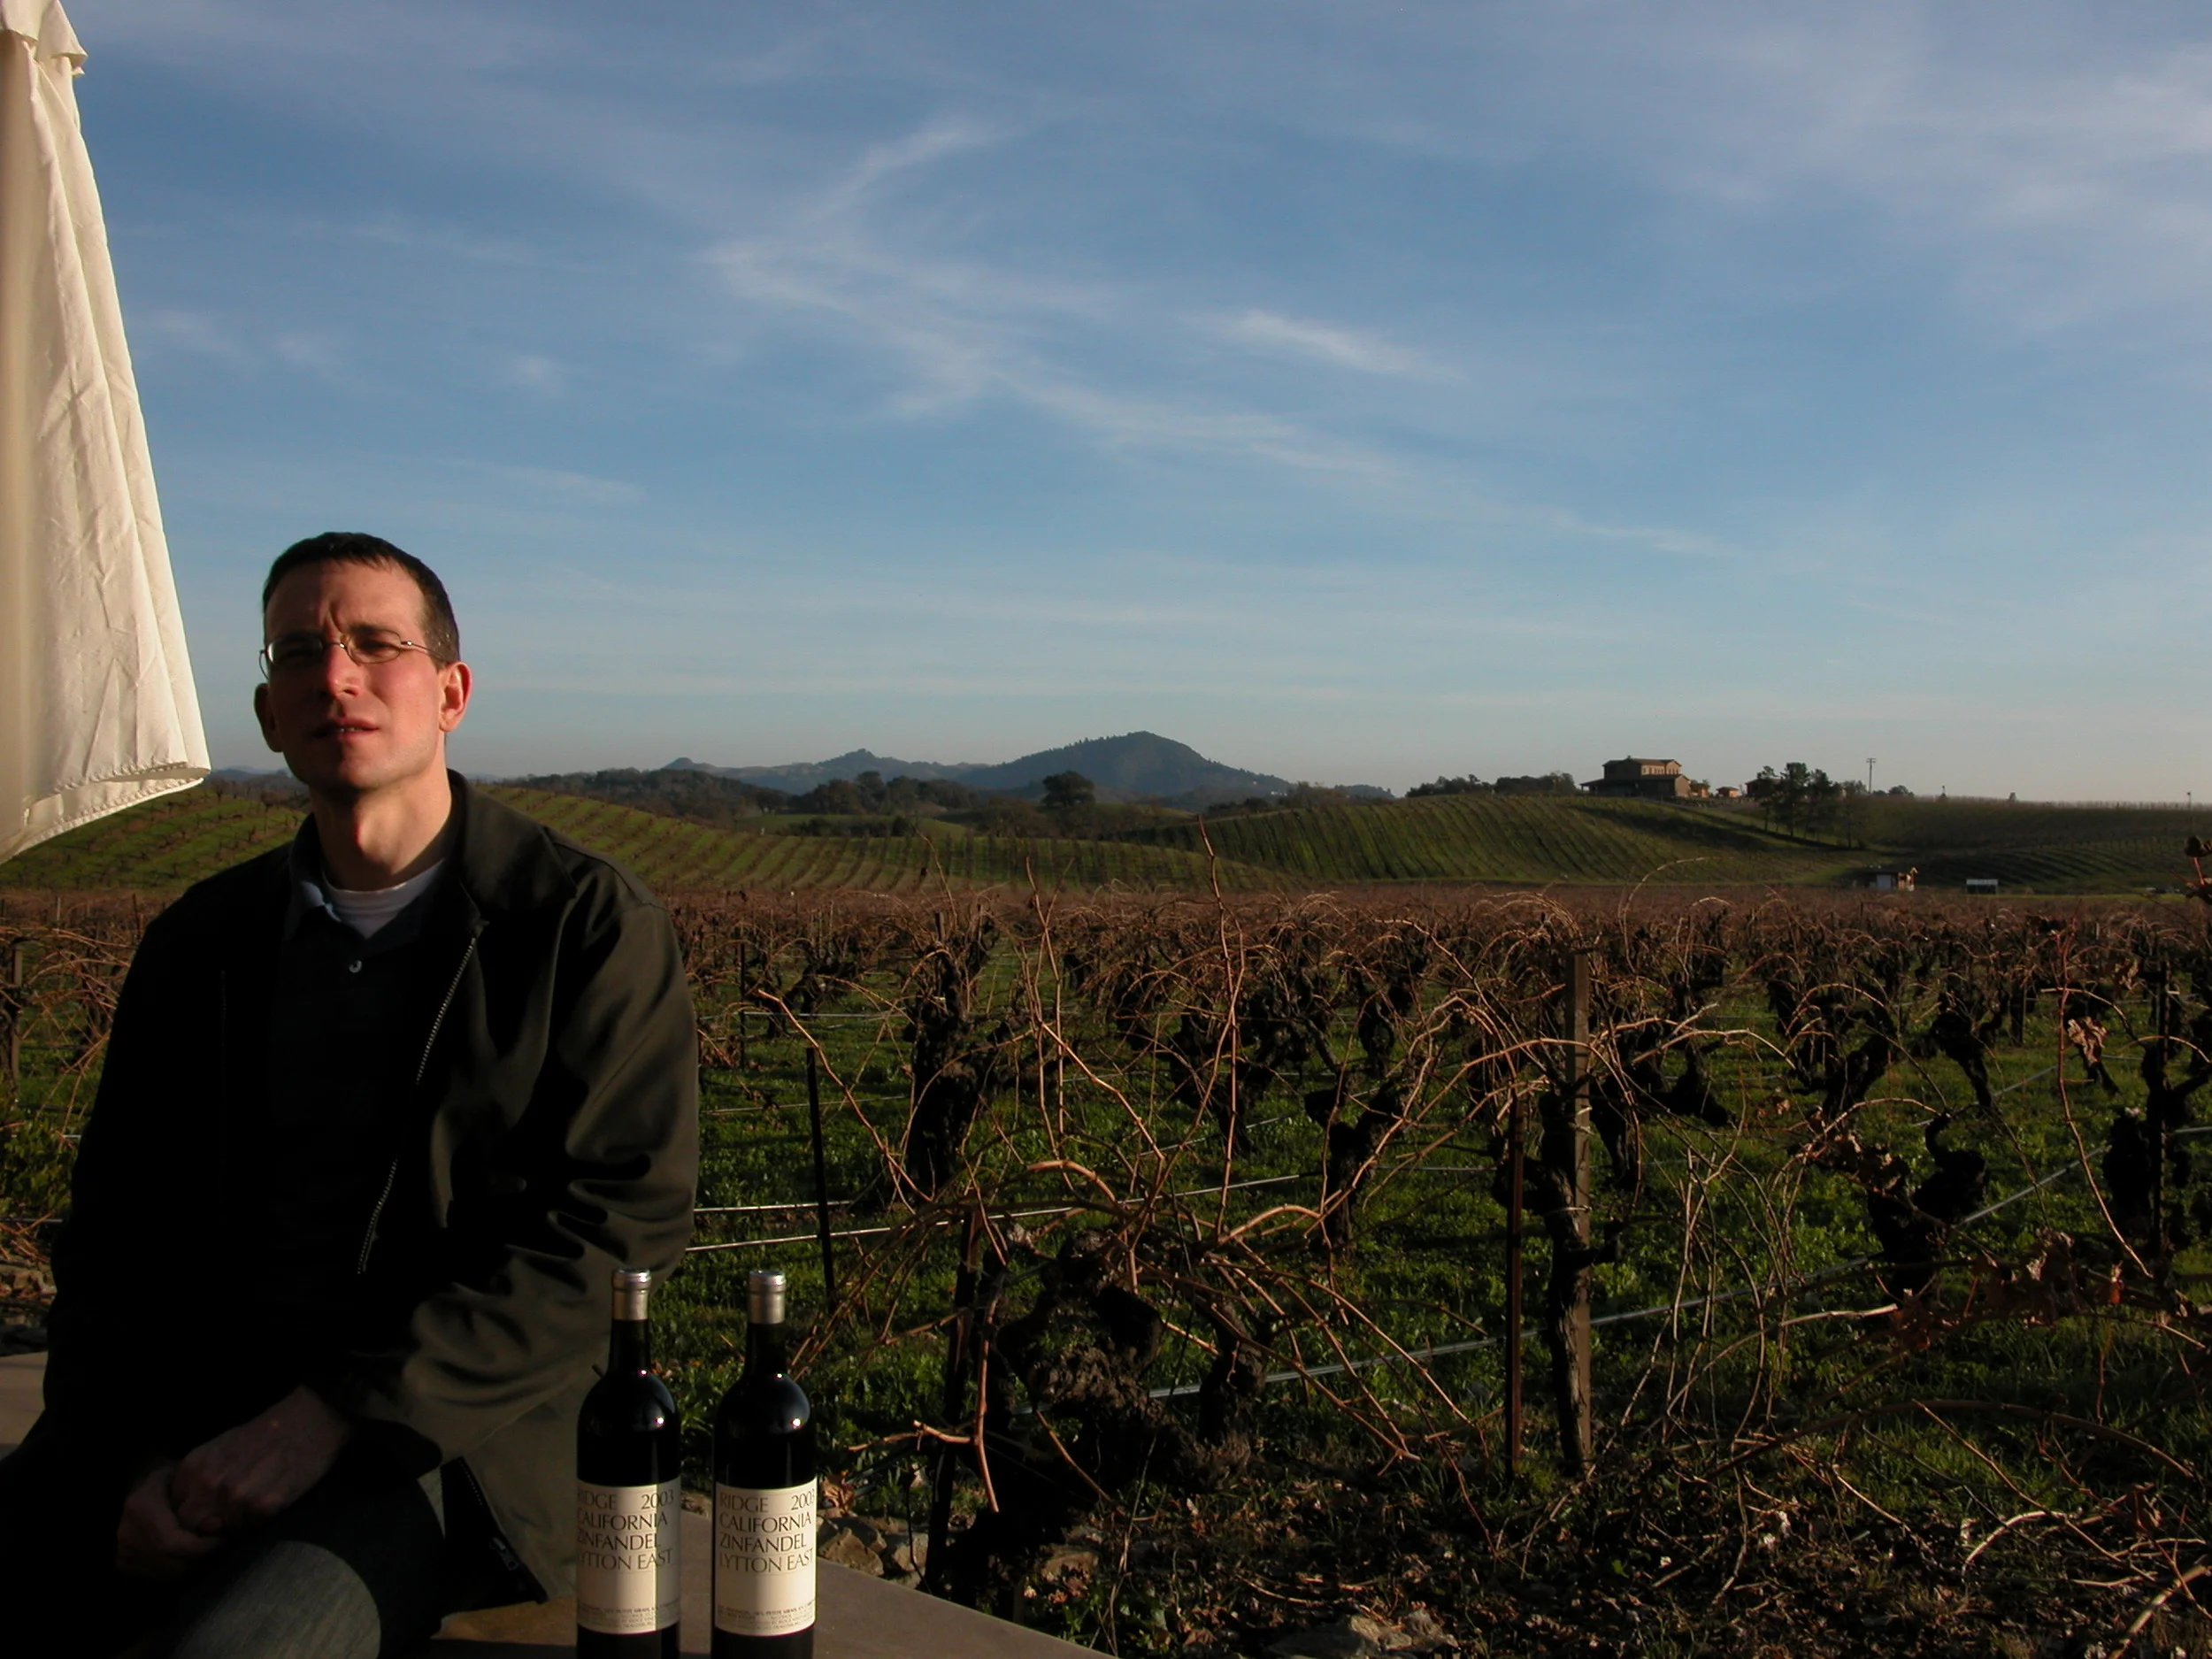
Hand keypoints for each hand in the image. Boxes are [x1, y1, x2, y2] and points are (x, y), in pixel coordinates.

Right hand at [116, 1461, 220, 1581]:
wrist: (145, 1484)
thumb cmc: (175, 1477)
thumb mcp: (190, 1476)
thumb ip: (203, 1500)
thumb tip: (216, 1526)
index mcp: (139, 1507)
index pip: (170, 1542)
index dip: (200, 1547)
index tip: (222, 1539)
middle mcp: (126, 1532)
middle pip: (170, 1562)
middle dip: (201, 1559)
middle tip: (222, 1548)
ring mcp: (123, 1550)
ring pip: (167, 1573)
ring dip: (195, 1567)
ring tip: (211, 1551)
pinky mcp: (124, 1564)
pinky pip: (160, 1578)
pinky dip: (182, 1572)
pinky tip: (194, 1557)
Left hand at [168, 1385, 354, 1538]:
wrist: (309, 1421)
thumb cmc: (265, 1434)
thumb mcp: (219, 1449)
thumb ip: (199, 1480)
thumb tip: (190, 1515)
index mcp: (194, 1467)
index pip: (177, 1511)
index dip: (195, 1514)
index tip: (211, 1510)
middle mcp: (209, 1482)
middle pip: (193, 1527)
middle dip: (210, 1526)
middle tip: (230, 1516)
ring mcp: (236, 1495)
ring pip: (224, 1532)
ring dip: (239, 1525)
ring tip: (256, 1504)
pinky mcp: (263, 1505)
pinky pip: (252, 1529)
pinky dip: (261, 1522)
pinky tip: (271, 1501)